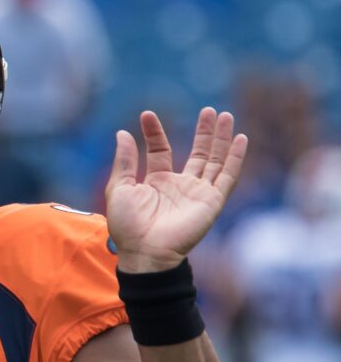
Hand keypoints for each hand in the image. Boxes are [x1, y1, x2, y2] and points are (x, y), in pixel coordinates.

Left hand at [105, 108, 247, 272]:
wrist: (144, 251)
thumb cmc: (128, 225)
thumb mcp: (120, 188)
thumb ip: (124, 161)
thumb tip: (122, 133)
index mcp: (156, 182)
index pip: (161, 150)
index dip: (154, 133)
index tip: (146, 115)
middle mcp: (180, 186)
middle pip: (197, 153)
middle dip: (204, 132)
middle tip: (208, 110)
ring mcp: (198, 193)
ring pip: (215, 160)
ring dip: (221, 139)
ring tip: (225, 115)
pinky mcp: (212, 201)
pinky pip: (227, 176)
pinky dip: (235, 158)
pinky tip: (241, 139)